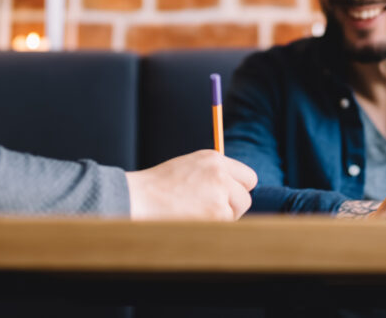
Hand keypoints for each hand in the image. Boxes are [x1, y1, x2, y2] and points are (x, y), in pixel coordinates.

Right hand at [124, 150, 256, 220]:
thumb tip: (235, 190)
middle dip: (232, 206)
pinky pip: (225, 226)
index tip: (226, 197)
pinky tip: (192, 221)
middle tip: (209, 210)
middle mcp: (220, 172)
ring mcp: (220, 193)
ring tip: (195, 214)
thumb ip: (213, 174)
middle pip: (245, 197)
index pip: (247, 176)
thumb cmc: (158, 187)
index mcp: (213, 158)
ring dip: (222, 218)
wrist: (138, 199)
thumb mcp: (189, 168)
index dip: (237, 189)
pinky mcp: (218, 213)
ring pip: (236, 213)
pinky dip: (213, 228)